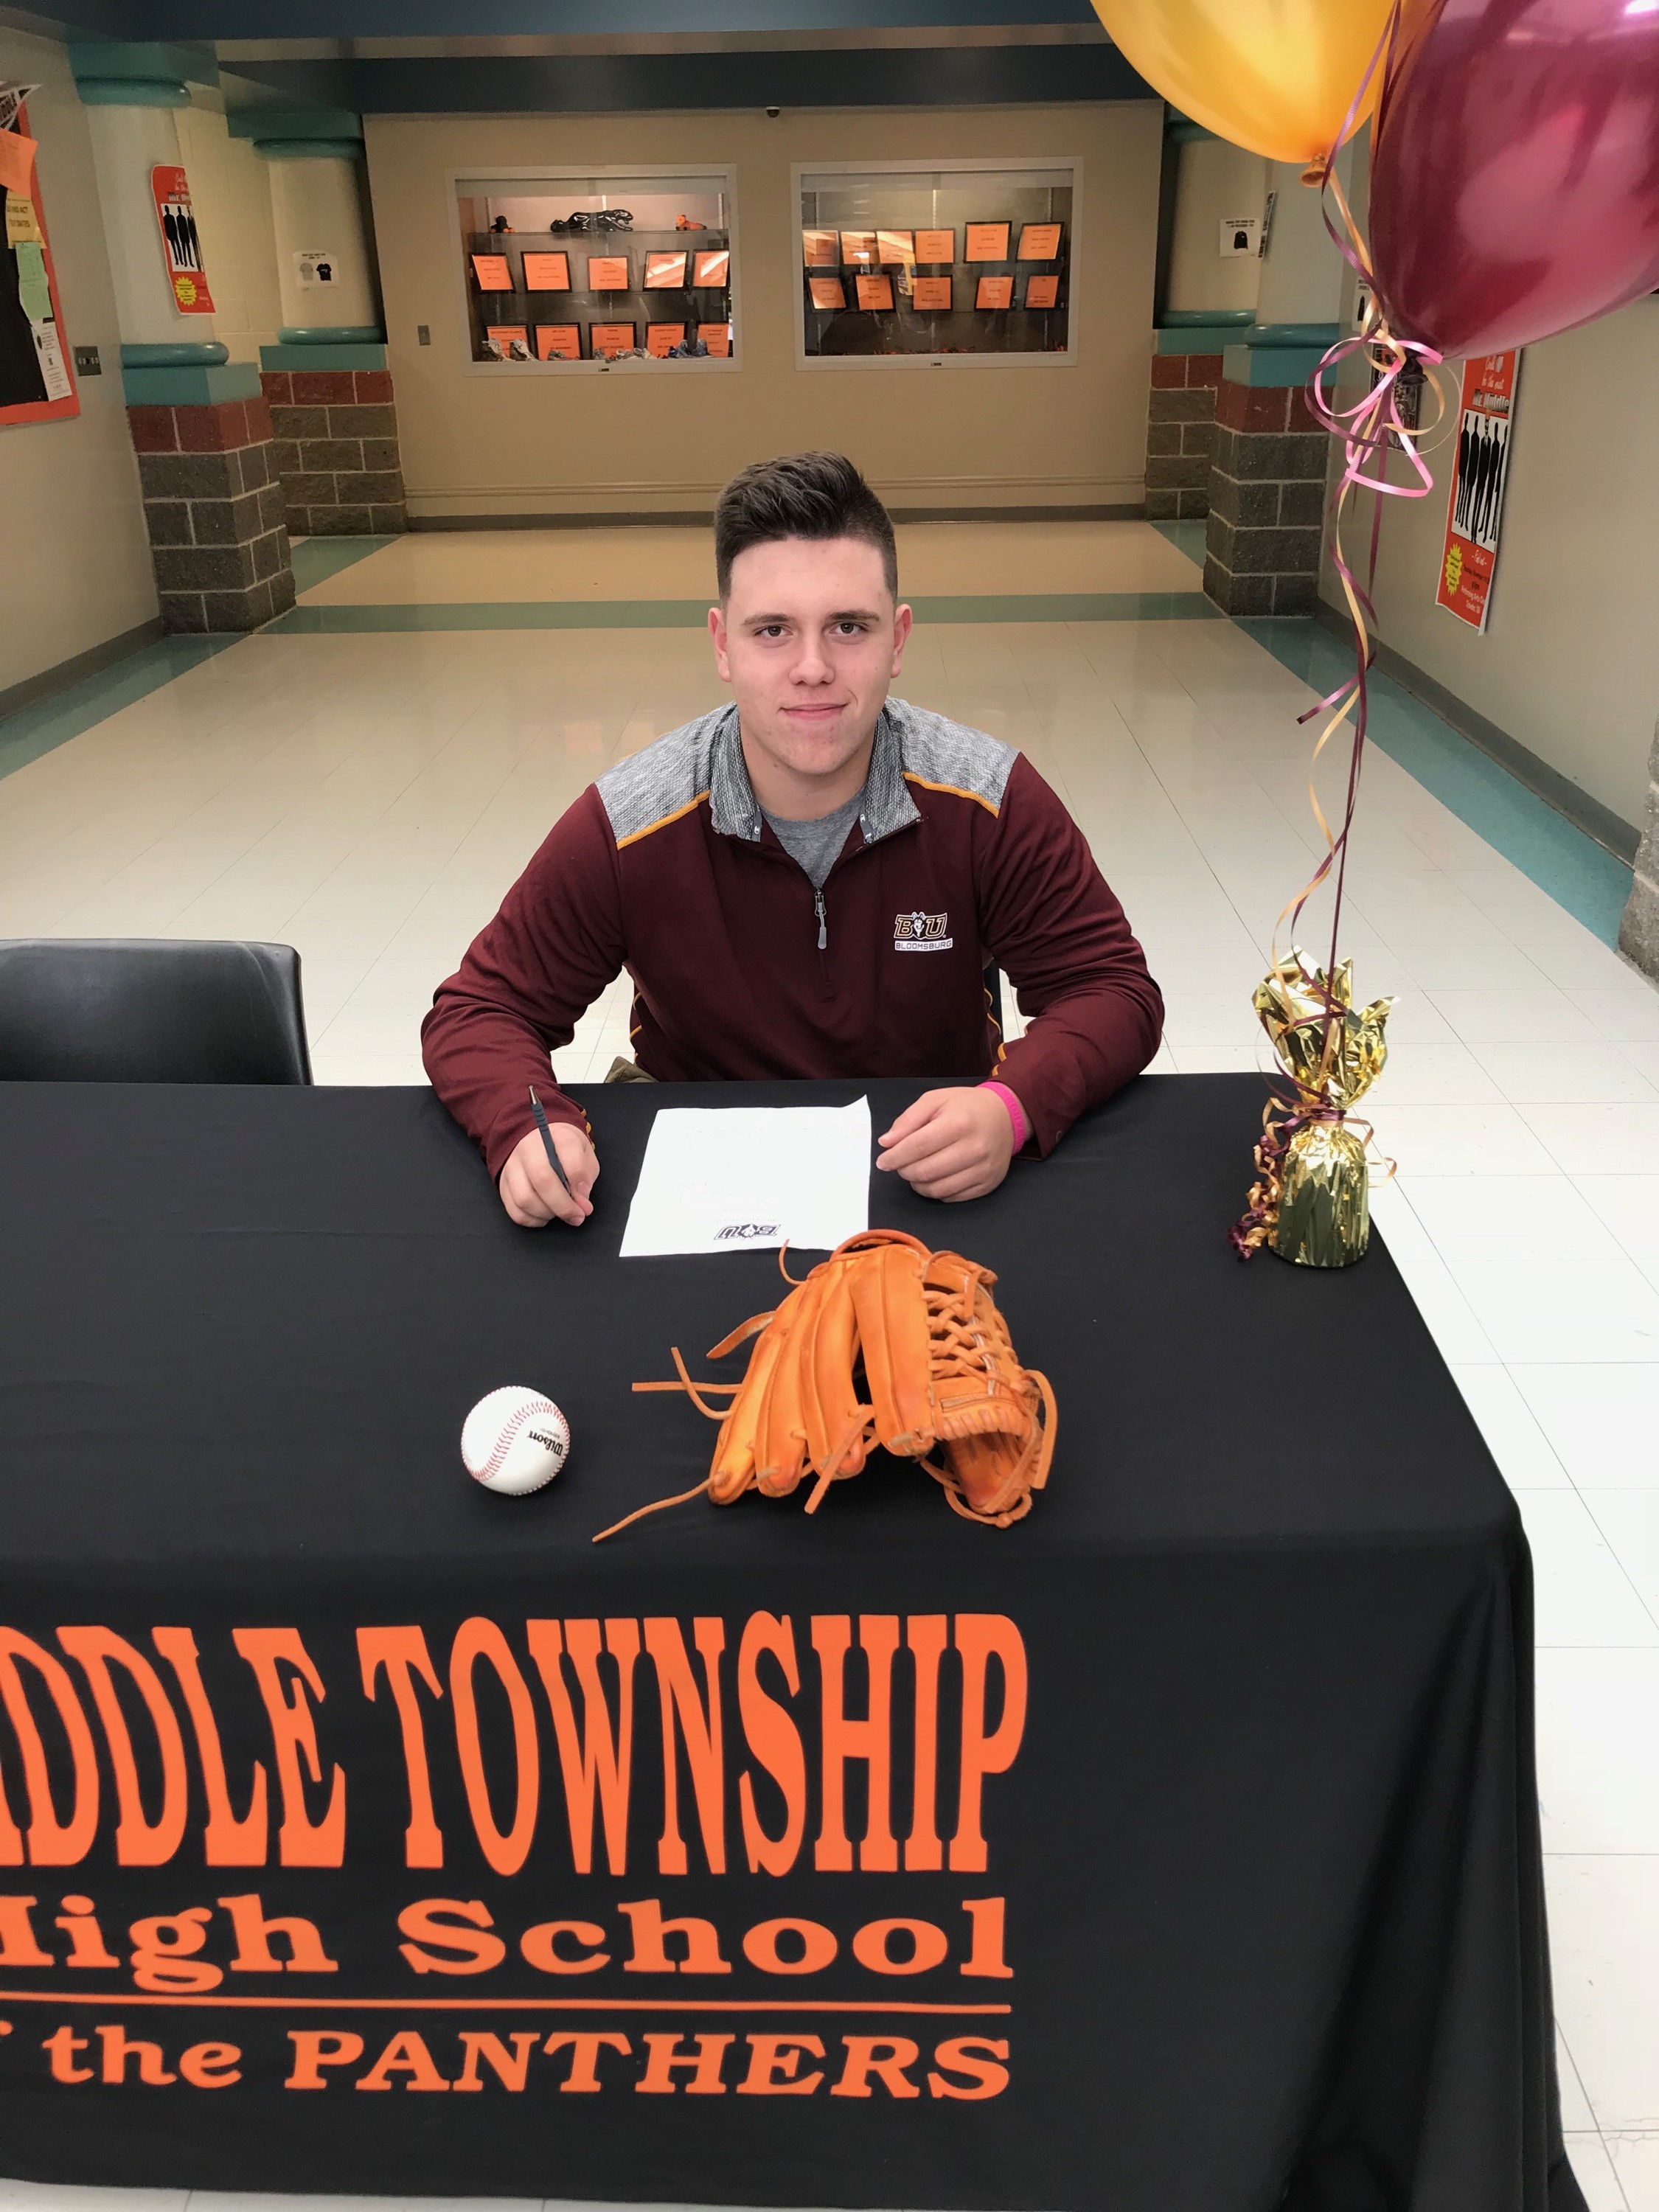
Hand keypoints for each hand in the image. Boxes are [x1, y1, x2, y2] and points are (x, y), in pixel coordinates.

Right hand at [499, 1122, 599, 1227]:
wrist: (539, 1143)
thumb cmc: (565, 1152)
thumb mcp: (585, 1155)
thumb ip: (586, 1177)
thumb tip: (581, 1204)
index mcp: (555, 1135)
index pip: (566, 1151)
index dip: (578, 1178)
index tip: (585, 1196)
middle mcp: (529, 1147)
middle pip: (542, 1179)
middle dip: (563, 1205)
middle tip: (577, 1216)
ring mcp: (512, 1166)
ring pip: (524, 1198)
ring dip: (547, 1213)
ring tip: (559, 1213)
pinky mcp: (503, 1184)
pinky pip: (514, 1211)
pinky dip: (533, 1220)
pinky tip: (545, 1215)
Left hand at [875, 1087, 1013, 1202]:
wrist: (1005, 1115)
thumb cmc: (966, 1106)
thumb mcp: (935, 1100)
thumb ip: (908, 1120)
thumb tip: (886, 1143)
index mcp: (959, 1122)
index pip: (917, 1147)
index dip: (895, 1157)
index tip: (883, 1161)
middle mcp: (974, 1148)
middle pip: (925, 1171)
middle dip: (904, 1170)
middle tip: (900, 1164)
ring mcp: (983, 1170)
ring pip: (937, 1189)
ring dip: (917, 1184)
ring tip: (914, 1171)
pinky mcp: (987, 1184)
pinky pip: (952, 1197)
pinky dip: (935, 1191)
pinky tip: (934, 1177)